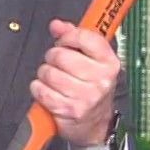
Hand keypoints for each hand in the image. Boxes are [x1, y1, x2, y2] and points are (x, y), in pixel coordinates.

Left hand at [32, 20, 119, 146]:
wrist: (95, 125)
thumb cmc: (92, 88)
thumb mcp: (91, 61)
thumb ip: (74, 38)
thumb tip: (57, 25)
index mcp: (109, 62)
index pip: (84, 37)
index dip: (68, 37)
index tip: (65, 41)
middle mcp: (101, 79)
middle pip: (61, 56)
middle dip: (53, 58)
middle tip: (58, 64)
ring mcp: (86, 96)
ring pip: (48, 73)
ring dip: (45, 75)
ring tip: (54, 80)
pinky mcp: (69, 110)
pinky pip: (41, 90)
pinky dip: (39, 89)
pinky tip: (48, 91)